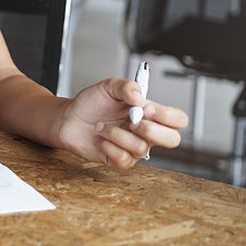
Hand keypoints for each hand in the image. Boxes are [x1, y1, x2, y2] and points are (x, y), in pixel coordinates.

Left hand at [56, 77, 188, 167]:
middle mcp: (145, 132)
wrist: (68, 118)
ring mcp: (133, 147)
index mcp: (149, 113)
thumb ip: (125, 86)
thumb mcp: (108, 86)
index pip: (178, 119)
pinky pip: (124, 159)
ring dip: (117, 134)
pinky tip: (100, 138)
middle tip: (131, 121)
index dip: (168, 116)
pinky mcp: (119, 159)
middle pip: (173, 140)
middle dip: (152, 130)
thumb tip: (139, 97)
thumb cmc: (91, 103)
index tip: (147, 108)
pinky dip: (109, 146)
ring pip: (141, 149)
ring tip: (102, 126)